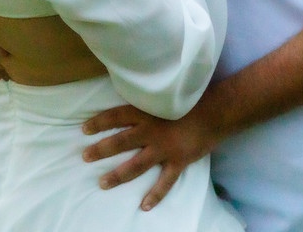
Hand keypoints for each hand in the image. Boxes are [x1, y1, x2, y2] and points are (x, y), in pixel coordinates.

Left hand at [81, 104, 219, 211]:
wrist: (217, 111)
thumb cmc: (192, 98)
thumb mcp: (165, 95)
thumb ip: (148, 100)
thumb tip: (131, 97)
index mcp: (146, 111)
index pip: (116, 116)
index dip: (99, 122)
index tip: (84, 129)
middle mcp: (151, 131)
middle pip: (120, 142)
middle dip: (101, 150)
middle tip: (85, 156)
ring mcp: (164, 149)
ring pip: (135, 165)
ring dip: (117, 175)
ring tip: (102, 183)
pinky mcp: (178, 161)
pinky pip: (164, 182)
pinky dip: (155, 195)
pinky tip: (144, 206)